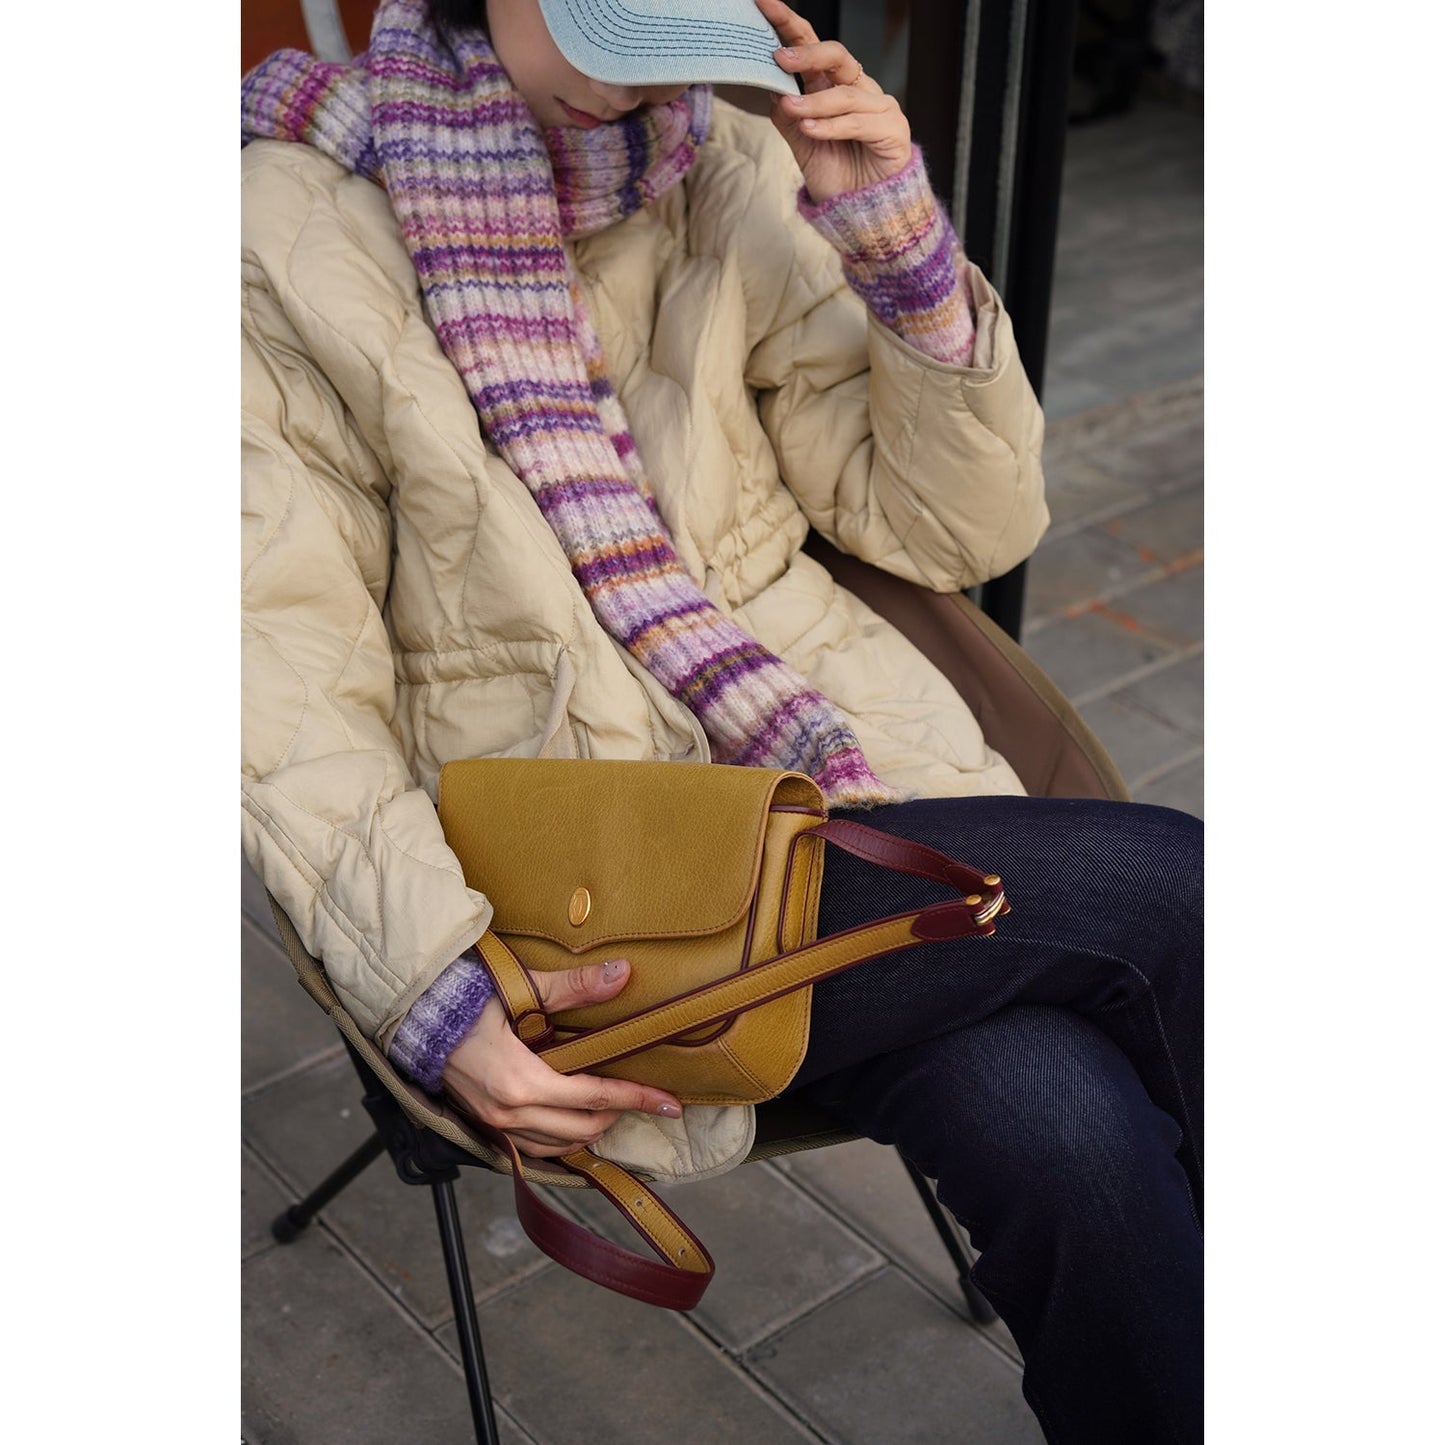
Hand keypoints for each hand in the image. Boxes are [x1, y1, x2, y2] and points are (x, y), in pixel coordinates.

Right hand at [439, 958, 682, 1158]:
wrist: (416, 1017)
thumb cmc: (466, 1000)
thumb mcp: (522, 990)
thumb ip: (574, 987)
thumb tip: (622, 975)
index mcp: (523, 1082)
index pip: (596, 1097)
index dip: (637, 1099)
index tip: (670, 1104)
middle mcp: (510, 1112)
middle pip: (582, 1127)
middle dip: (618, 1115)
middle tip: (644, 1099)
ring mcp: (494, 1123)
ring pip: (558, 1145)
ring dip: (590, 1131)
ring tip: (614, 1111)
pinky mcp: (484, 1125)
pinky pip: (532, 1147)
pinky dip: (560, 1140)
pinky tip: (573, 1125)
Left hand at [758, 0, 912, 203]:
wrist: (862, 215)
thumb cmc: (836, 176)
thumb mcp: (802, 143)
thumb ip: (787, 115)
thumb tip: (767, 84)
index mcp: (834, 86)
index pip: (813, 46)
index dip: (790, 24)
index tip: (763, 4)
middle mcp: (859, 89)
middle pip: (837, 56)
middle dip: (807, 52)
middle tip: (779, 56)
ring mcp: (879, 108)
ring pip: (845, 93)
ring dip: (815, 101)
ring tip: (791, 108)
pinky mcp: (893, 131)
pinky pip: (858, 122)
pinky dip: (831, 126)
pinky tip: (810, 129)